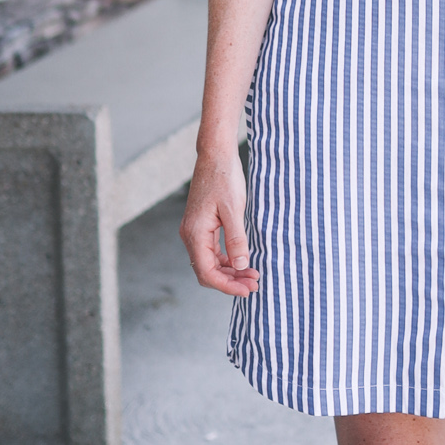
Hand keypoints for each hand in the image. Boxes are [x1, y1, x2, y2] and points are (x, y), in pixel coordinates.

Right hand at [180, 144, 259, 294]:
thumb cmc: (224, 178)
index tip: (248, 290)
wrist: (216, 155)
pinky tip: (243, 260)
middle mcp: (190, 235)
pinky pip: (211, 251)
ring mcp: (194, 231)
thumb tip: (242, 265)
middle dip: (230, 281)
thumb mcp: (234, 210)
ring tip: (253, 275)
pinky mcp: (201, 226)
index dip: (227, 286)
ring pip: (210, 262)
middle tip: (254, 284)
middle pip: (207, 271)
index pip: (207, 272)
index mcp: (195, 233)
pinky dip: (227, 260)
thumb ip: (236, 239)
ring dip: (230, 271)